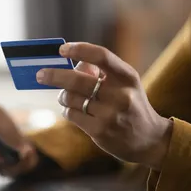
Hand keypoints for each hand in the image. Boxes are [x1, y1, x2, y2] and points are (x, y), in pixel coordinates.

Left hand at [36, 42, 172, 170]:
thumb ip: (102, 72)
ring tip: (66, 96)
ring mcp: (110, 114)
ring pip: (70, 97)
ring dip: (62, 95)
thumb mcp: (125, 84)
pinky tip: (73, 110)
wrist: (149, 140)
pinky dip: (67, 109)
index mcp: (128, 77)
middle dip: (54, 75)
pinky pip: (71, 114)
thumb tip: (72, 65)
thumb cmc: (131, 105)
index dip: (79, 50)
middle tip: (40, 74)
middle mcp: (121, 94)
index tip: (62, 49)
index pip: (101, 56)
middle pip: (77, 79)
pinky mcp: (99, 130)